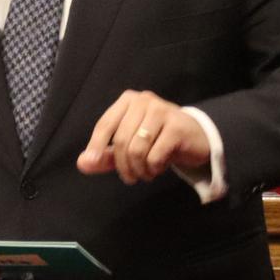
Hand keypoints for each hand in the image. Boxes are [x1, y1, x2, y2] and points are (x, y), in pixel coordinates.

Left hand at [78, 90, 211, 183]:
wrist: (196, 138)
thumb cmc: (158, 139)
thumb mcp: (130, 147)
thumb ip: (106, 155)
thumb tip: (82, 163)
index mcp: (128, 101)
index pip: (105, 125)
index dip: (96, 146)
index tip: (91, 163)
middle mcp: (144, 101)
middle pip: (121, 141)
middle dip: (124, 166)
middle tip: (131, 178)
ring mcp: (162, 111)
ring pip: (137, 149)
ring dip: (139, 169)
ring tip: (146, 173)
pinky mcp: (176, 126)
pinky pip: (155, 155)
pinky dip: (154, 168)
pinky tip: (160, 167)